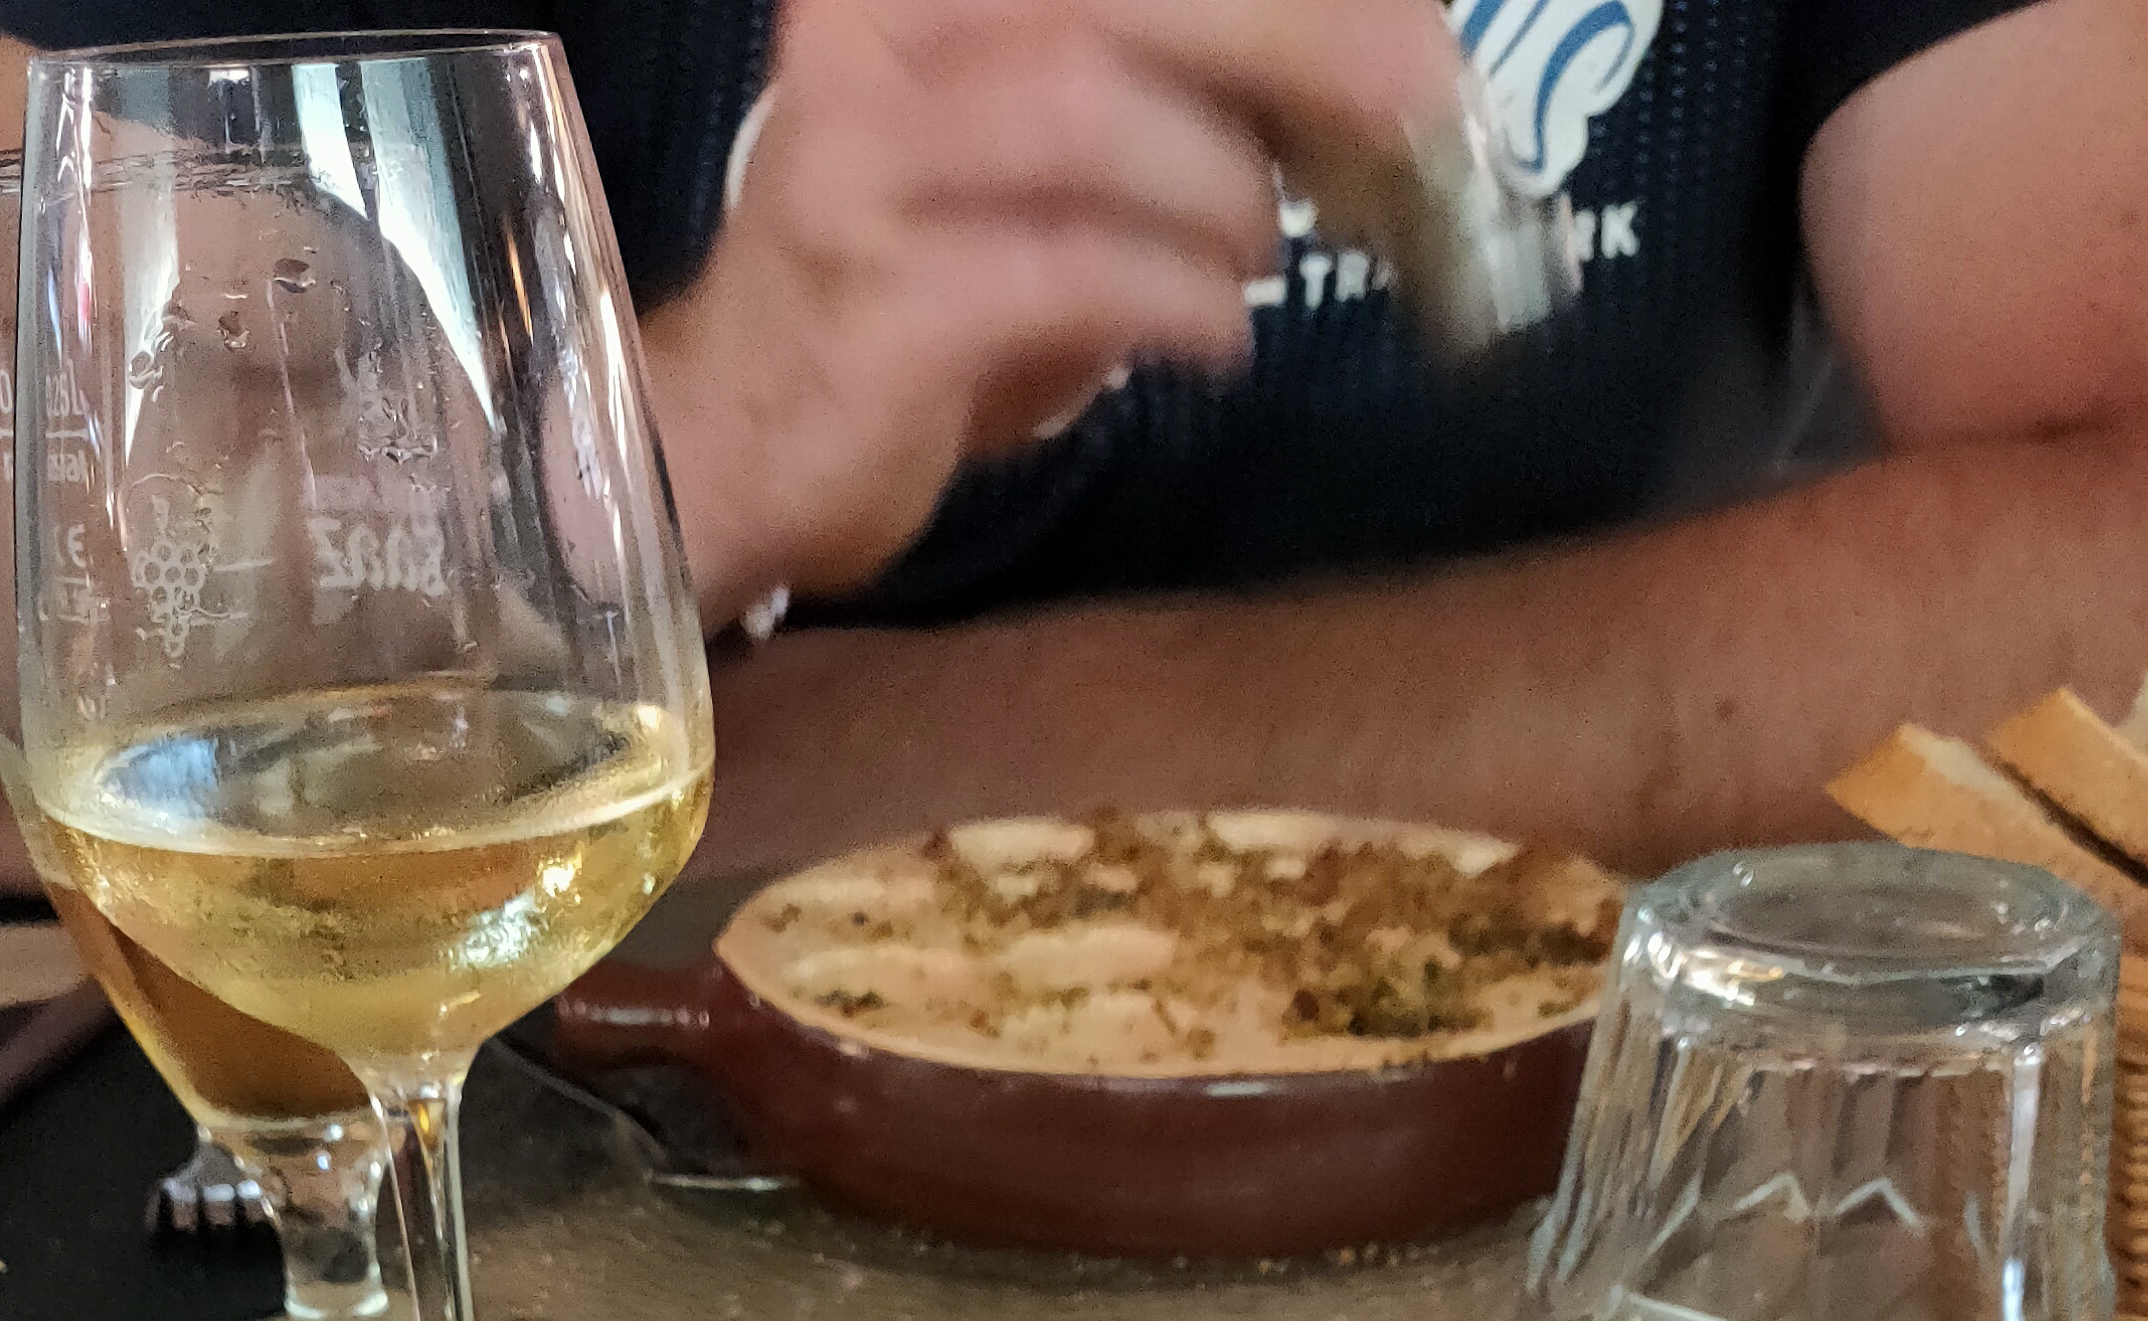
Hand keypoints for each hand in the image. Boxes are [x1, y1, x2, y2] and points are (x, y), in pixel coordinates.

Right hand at [644, 0, 1458, 622]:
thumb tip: (1357, 81)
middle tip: (1416, 110)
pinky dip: (1178, 302)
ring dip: (1217, 190)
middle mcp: (869, 32)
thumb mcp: (1028, 160)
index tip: (1410, 37)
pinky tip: (1215, 336)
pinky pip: (1074, 271)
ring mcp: (860, 163)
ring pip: (1091, 113)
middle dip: (1295, 44)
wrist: (731, 448)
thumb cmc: (909, 297)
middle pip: (1116, 0)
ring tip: (1255, 255)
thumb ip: (1152, 98)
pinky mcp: (881, 302)